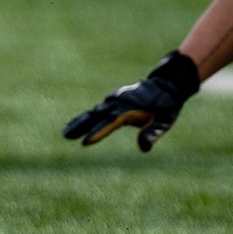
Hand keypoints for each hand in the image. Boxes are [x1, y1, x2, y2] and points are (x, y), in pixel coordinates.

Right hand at [62, 51, 199, 151]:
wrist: (166, 84)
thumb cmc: (166, 106)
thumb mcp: (164, 121)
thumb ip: (153, 133)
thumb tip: (143, 148)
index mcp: (129, 110)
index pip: (110, 123)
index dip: (98, 133)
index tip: (85, 142)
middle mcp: (118, 104)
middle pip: (95, 116)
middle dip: (80, 126)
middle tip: (65, 136)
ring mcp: (115, 101)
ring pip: (93, 112)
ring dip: (79, 122)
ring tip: (66, 133)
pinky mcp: (114, 100)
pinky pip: (98, 109)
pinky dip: (87, 116)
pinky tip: (80, 122)